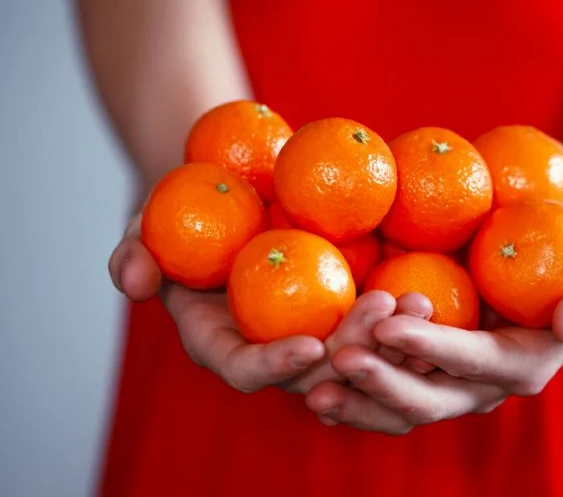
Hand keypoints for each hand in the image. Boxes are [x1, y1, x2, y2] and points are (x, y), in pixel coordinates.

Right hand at [108, 214, 416, 393]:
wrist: (230, 192)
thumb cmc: (182, 213)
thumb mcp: (147, 226)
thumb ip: (135, 254)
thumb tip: (131, 282)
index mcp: (225, 344)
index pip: (247, 371)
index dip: (275, 366)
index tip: (309, 345)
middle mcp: (273, 348)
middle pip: (317, 371)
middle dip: (352, 350)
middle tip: (383, 311)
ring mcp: (314, 331)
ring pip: (357, 354)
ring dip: (391, 338)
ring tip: (421, 302)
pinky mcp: (344, 310)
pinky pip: (378, 323)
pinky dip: (403, 315)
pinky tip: (431, 291)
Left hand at [303, 230, 562, 433]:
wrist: (557, 269)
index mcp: (523, 365)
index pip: (477, 362)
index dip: (436, 348)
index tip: (392, 322)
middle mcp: (483, 387)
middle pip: (430, 399)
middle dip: (384, 384)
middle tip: (339, 357)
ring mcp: (450, 384)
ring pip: (400, 407)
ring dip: (357, 400)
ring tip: (312, 385)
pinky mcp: (424, 372)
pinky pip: (385, 392)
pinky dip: (351, 393)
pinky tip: (310, 382)